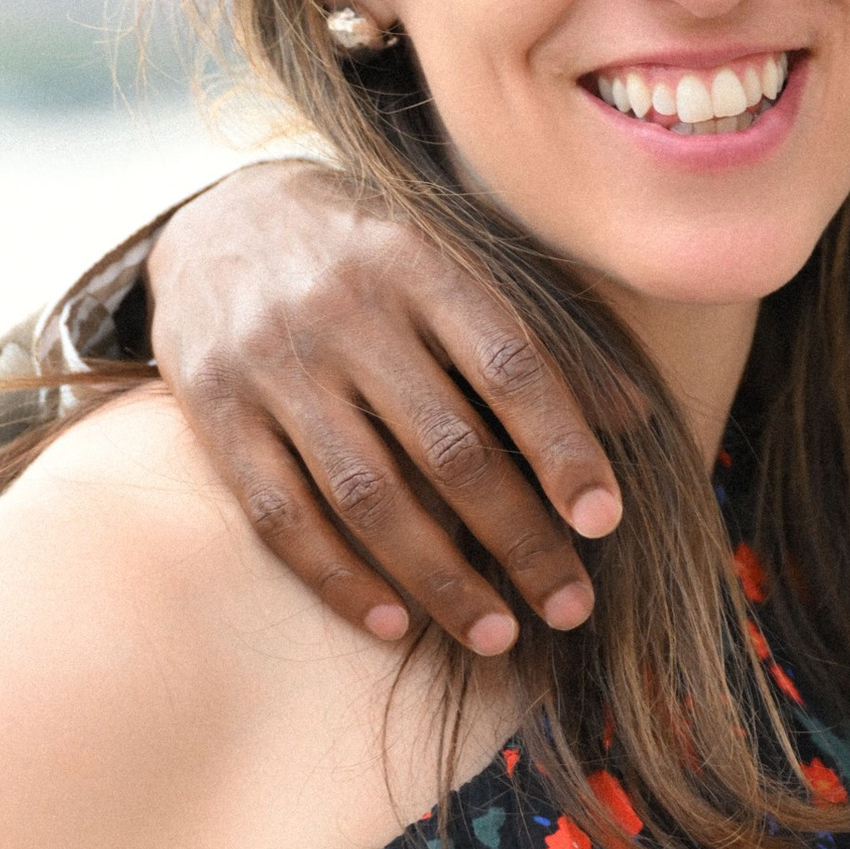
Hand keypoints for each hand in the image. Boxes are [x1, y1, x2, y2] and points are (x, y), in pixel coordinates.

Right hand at [145, 164, 621, 655]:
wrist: (219, 213)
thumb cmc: (370, 254)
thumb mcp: (452, 258)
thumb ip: (534, 332)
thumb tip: (634, 416)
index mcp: (416, 262)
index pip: (507, 364)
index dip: (561, 446)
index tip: (604, 520)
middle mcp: (341, 309)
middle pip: (447, 445)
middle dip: (519, 537)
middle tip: (570, 606)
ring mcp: (270, 362)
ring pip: (367, 495)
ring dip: (439, 578)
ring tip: (496, 635)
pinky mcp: (214, 411)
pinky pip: (281, 515)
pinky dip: (339, 578)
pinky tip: (394, 623)